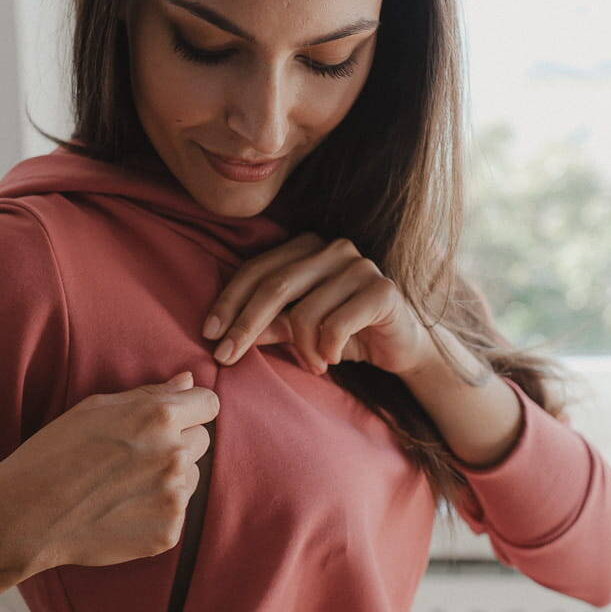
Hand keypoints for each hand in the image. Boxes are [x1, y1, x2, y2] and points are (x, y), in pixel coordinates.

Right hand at [0, 370, 219, 570]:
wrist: (28, 514)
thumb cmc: (56, 453)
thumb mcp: (96, 408)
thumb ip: (150, 393)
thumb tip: (188, 381)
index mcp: (159, 416)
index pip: (209, 404)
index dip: (192, 409)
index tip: (174, 419)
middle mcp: (174, 454)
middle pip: (202, 441)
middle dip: (177, 443)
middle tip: (134, 457)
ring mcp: (174, 497)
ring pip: (190, 478)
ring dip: (169, 479)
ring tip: (123, 486)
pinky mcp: (169, 532)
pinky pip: (176, 514)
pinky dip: (155, 513)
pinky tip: (120, 512)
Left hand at [203, 232, 437, 377]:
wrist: (401, 347)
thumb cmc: (345, 334)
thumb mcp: (298, 331)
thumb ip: (267, 325)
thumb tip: (223, 335)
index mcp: (307, 247)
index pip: (257, 269)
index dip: (229, 302)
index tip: (209, 334)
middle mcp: (333, 248)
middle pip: (275, 285)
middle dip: (245, 325)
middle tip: (227, 357)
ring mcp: (359, 266)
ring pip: (305, 312)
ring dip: (300, 349)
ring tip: (312, 364)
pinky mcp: (382, 290)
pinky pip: (335, 325)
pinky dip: (327, 350)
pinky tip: (333, 359)